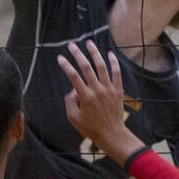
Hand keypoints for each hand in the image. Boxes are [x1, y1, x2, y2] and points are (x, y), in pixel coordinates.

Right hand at [56, 40, 143, 162]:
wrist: (112, 135)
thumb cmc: (91, 128)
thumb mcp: (74, 119)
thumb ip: (70, 102)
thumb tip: (72, 90)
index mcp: (85, 97)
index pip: (73, 77)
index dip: (65, 66)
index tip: (60, 58)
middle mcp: (97, 90)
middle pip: (86, 68)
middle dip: (77, 54)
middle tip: (71, 45)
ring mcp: (109, 89)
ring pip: (101, 66)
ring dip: (94, 53)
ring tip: (89, 43)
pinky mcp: (118, 90)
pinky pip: (117, 73)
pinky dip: (113, 62)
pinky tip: (109, 53)